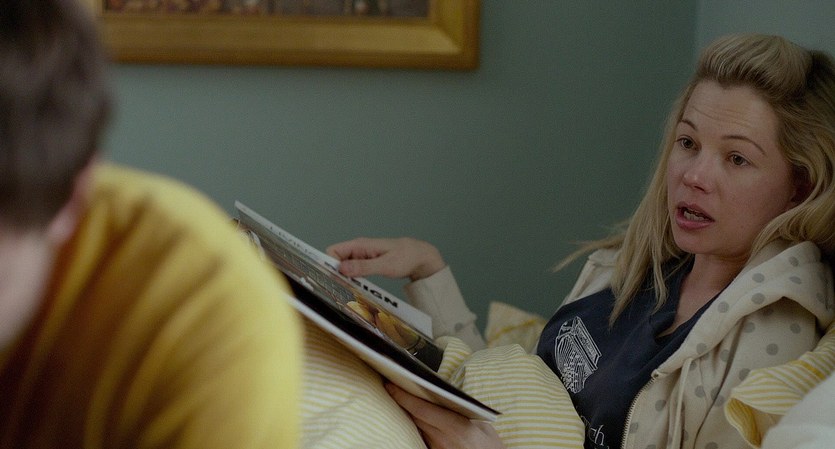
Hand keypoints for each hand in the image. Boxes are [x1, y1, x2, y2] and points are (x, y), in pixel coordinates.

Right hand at [326, 237, 444, 281]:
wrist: (421, 257)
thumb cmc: (406, 258)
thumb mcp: (385, 265)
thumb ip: (363, 267)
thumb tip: (341, 269)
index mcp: (360, 245)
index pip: (333, 251)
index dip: (329, 264)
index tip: (332, 279)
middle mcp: (358, 249)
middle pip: (336, 259)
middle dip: (335, 272)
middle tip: (341, 288)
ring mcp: (362, 256)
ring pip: (344, 266)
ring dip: (343, 277)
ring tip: (348, 289)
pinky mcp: (366, 262)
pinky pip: (353, 269)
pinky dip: (352, 278)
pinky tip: (356, 287)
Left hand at [385, 383, 504, 448]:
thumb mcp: (485, 428)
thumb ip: (466, 412)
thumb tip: (451, 398)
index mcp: (455, 427)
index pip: (421, 409)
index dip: (403, 396)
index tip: (390, 385)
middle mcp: (441, 439)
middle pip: (414, 417)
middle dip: (402, 402)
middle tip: (393, 386)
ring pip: (417, 427)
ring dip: (410, 415)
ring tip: (403, 400)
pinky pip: (422, 438)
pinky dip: (419, 428)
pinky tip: (416, 420)